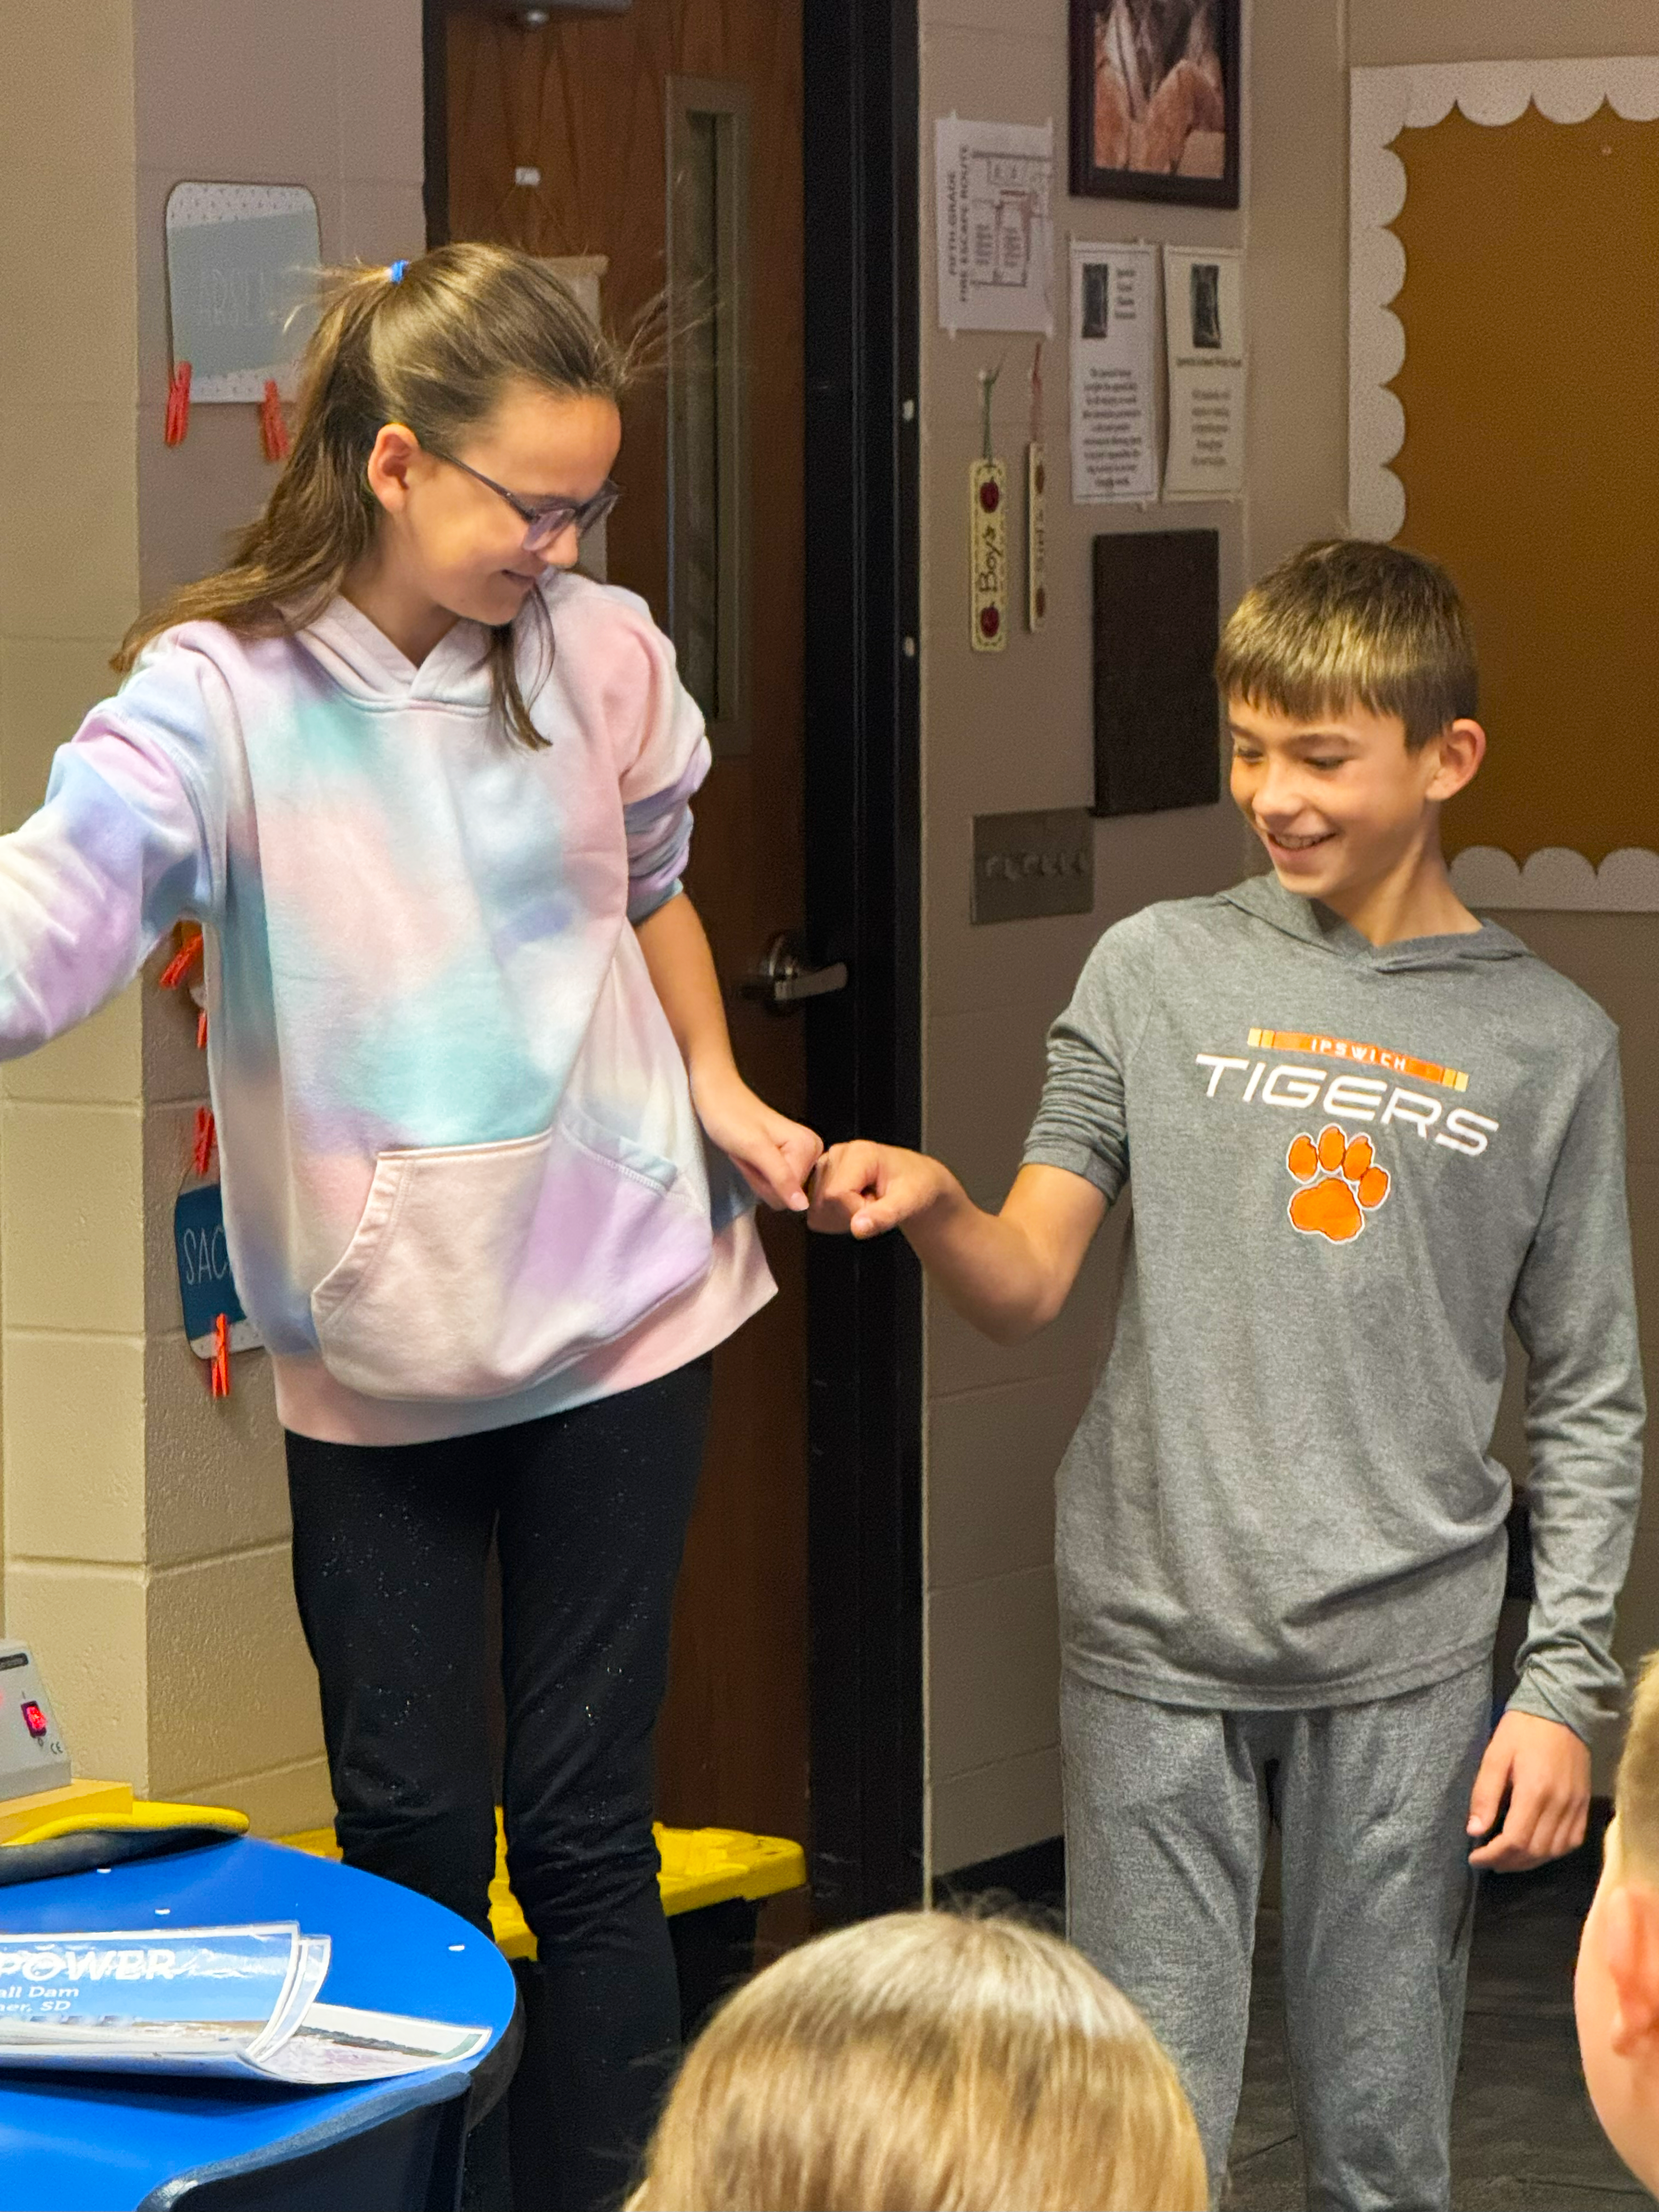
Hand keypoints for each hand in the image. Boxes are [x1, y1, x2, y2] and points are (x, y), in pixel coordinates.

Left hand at [690, 1066, 821, 1212]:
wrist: (716, 1095)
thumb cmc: (730, 1118)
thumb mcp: (755, 1149)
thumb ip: (780, 1177)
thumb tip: (802, 1206)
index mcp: (809, 1148)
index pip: (791, 1195)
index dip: (765, 1182)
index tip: (753, 1158)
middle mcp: (811, 1151)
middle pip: (787, 1193)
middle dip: (761, 1179)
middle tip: (749, 1155)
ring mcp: (800, 1153)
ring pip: (779, 1189)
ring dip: (757, 1176)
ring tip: (748, 1153)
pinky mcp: (787, 1155)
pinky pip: (774, 1180)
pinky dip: (757, 1172)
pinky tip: (750, 1155)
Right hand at [808, 1141, 949, 1238]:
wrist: (919, 1181)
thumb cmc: (918, 1186)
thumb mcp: (908, 1202)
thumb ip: (883, 1215)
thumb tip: (857, 1229)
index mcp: (858, 1153)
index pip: (835, 1195)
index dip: (856, 1211)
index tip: (878, 1206)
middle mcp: (837, 1154)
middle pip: (822, 1202)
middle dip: (848, 1215)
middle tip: (874, 1204)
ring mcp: (826, 1165)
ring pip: (816, 1209)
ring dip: (841, 1217)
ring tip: (866, 1202)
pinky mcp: (821, 1176)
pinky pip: (815, 1210)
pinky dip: (834, 1216)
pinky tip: (854, 1205)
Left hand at [1467, 1709, 1590, 1870]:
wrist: (1561, 1711)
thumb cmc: (1521, 1730)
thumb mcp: (1495, 1755)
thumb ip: (1485, 1794)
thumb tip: (1474, 1831)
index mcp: (1534, 1791)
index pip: (1515, 1840)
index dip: (1494, 1855)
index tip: (1475, 1858)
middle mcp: (1559, 1804)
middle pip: (1535, 1851)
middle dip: (1508, 1862)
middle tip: (1488, 1861)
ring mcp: (1575, 1806)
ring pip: (1554, 1851)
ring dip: (1529, 1861)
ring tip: (1507, 1859)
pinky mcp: (1584, 1804)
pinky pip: (1572, 1840)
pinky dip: (1553, 1852)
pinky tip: (1536, 1849)